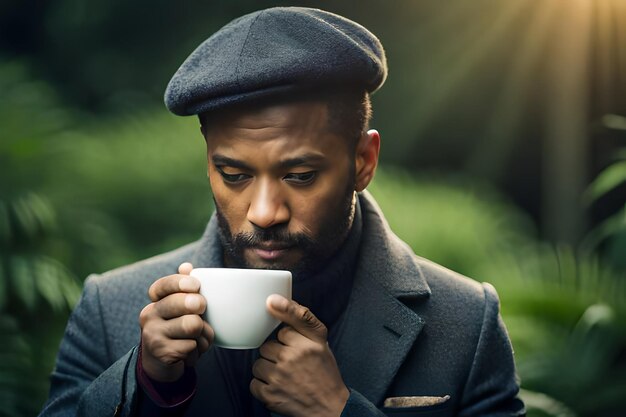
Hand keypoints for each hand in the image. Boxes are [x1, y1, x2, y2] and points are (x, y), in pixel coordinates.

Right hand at [139, 262, 213, 381]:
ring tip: (198, 336)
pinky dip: (199, 349)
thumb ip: (183, 287)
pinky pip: (193, 345)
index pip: (164, 285)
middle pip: (183, 303)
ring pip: (193, 325)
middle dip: (200, 306)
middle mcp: (149, 316)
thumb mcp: (180, 308)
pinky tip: (191, 351)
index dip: (181, 283)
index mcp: (155, 301)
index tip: (196, 286)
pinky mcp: (162, 353)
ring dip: (203, 333)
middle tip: (201, 310)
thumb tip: (186, 266)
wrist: (161, 363)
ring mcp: (153, 335)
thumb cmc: (177, 329)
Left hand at [250, 295, 349, 416]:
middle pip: (267, 347)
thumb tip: (271, 300)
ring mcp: (278, 378)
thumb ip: (300, 316)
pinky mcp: (270, 396)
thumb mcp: (320, 339)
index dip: (289, 341)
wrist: (330, 407)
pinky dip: (263, 386)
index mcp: (305, 343)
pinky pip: (254, 383)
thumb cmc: (324, 372)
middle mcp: (290, 359)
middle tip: (291, 364)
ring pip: (258, 364)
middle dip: (277, 354)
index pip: (281, 332)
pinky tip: (278, 386)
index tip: (298, 350)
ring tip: (284, 375)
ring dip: (268, 370)